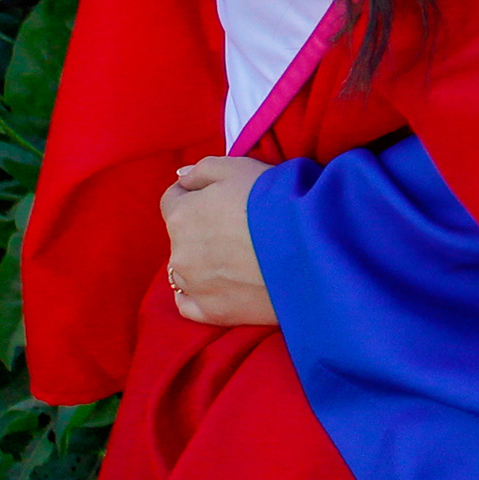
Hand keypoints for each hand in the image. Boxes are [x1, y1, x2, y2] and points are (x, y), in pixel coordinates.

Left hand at [159, 155, 276, 326]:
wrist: (307, 244)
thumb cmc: (272, 198)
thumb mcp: (237, 167)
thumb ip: (201, 169)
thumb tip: (181, 178)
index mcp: (181, 215)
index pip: (171, 200)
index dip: (193, 194)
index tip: (218, 197)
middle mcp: (179, 253)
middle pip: (180, 236)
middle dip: (200, 228)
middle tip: (237, 225)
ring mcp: (194, 286)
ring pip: (185, 270)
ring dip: (202, 262)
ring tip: (237, 257)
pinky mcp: (212, 312)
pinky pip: (190, 305)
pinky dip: (200, 294)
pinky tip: (222, 286)